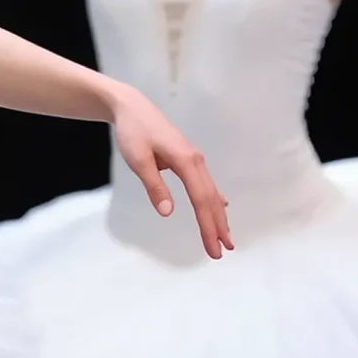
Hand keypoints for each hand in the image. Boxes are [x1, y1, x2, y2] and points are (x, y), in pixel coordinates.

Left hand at [112, 88, 232, 257]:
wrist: (132, 107)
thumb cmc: (133, 132)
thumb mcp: (138, 160)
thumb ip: (154, 186)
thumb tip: (167, 213)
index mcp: (186, 161)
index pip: (201, 200)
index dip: (207, 226)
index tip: (212, 248)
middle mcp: (195, 160)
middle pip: (210, 198)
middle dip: (217, 226)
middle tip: (224, 251)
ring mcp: (193, 159)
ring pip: (210, 192)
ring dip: (218, 215)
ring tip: (225, 237)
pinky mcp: (187, 158)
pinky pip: (205, 183)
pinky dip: (213, 198)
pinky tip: (220, 207)